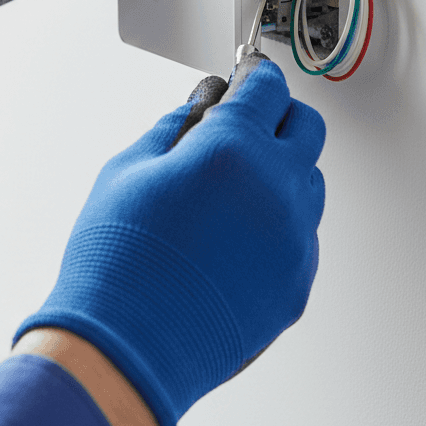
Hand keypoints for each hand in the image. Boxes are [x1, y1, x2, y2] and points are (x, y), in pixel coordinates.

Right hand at [14, 52, 325, 425]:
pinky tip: (234, 240)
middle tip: (245, 126)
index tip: (247, 78)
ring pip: (309, 183)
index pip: (268, 87)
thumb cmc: (117, 261)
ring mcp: (294, 241)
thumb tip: (203, 105)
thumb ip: (176, 127)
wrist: (125, 348)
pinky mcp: (297, 286)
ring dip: (281, 172)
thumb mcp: (127, 170)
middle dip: (277, 117)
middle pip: (307, 128)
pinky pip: (302, 236)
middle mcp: (276, 190)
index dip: (254, 77)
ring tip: (232, 192)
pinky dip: (278, 224)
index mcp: (233, 149)